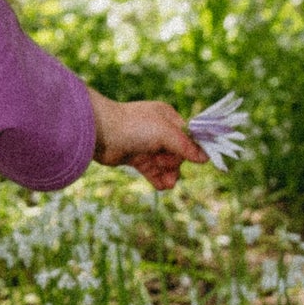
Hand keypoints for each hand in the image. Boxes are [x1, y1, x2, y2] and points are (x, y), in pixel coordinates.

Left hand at [87, 88, 205, 191]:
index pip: (187, 136)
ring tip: (168, 183)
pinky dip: (158, 178)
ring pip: (164, 163)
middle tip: (169, 169)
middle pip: (177, 153)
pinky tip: (163, 186)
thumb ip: (185, 146)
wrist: (99, 133)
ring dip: (168, 174)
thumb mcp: (165, 133)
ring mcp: (146, 145)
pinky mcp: (135, 158)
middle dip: (175, 164)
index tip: (199, 162)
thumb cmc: (133, 126)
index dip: (191, 150)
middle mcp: (158, 130)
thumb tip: (205, 157)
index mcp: (167, 118)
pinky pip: (152, 170)